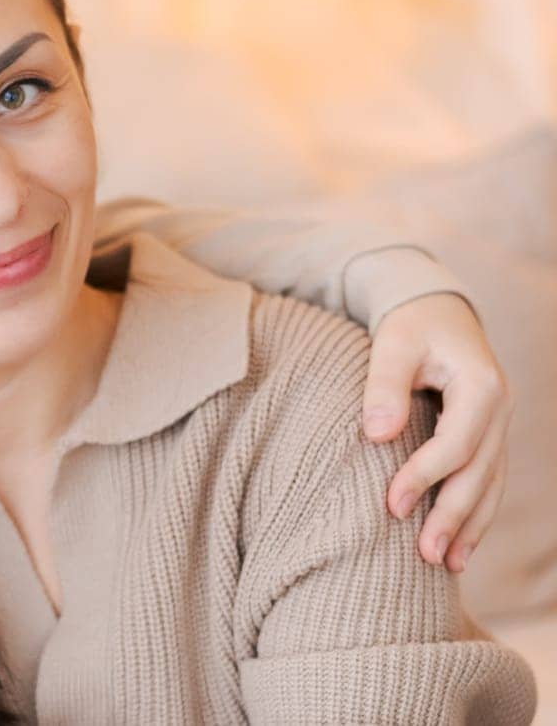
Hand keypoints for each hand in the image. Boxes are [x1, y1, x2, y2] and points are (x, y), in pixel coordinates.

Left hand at [363, 293, 509, 572]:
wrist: (437, 310)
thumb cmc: (410, 325)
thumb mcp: (393, 344)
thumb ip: (384, 386)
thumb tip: (376, 435)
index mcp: (482, 386)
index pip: (457, 444)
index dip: (425, 477)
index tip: (391, 505)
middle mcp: (501, 409)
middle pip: (480, 474)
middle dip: (454, 517)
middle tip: (425, 556)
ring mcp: (500, 424)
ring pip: (490, 483)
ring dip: (471, 525)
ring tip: (448, 565)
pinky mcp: (489, 435)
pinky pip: (488, 479)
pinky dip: (476, 512)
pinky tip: (462, 545)